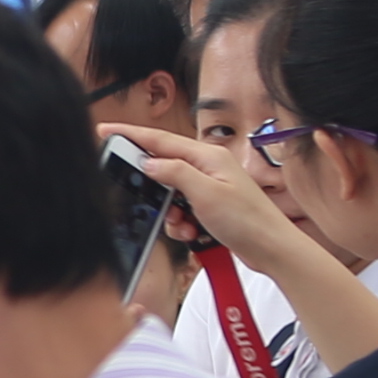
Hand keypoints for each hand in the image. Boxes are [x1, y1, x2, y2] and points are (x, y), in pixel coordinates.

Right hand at [98, 125, 306, 277]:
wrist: (271, 248)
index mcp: (208, 156)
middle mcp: (208, 167)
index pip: (160, 140)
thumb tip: (149, 162)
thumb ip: (174, 173)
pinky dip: (180, 223)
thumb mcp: (205, 194)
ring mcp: (209, 186)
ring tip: (183, 224)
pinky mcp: (210, 205)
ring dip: (169, 212)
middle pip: (163, 168)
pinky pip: (181, 210)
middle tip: (146, 202)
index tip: (106, 130)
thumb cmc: (249, 220)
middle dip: (152, 189)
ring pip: (169, 194)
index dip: (130, 135)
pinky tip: (191, 232)